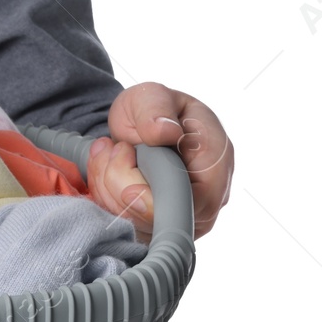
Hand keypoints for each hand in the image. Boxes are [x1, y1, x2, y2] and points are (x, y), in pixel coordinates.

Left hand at [85, 82, 232, 239]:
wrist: (139, 126)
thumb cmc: (152, 110)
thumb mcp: (151, 96)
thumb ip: (156, 110)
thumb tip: (166, 132)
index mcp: (216, 162)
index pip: (191, 200)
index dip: (152, 194)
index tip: (124, 167)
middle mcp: (205, 197)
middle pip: (158, 215)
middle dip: (119, 182)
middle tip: (114, 148)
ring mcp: (182, 215)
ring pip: (134, 222)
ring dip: (108, 185)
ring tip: (111, 152)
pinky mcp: (157, 225)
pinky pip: (123, 223)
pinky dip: (105, 195)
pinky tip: (107, 170)